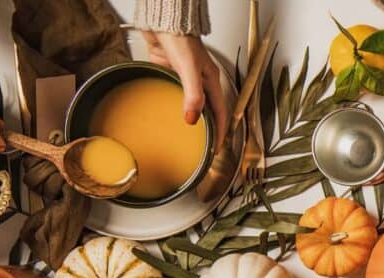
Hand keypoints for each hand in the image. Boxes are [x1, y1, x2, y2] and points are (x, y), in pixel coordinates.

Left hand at [142, 31, 227, 148]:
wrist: (163, 21)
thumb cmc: (180, 37)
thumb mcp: (189, 68)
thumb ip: (193, 94)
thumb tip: (192, 119)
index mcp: (211, 80)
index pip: (220, 112)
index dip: (221, 132)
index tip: (217, 149)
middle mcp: (200, 82)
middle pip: (207, 112)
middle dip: (207, 131)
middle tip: (203, 149)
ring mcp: (185, 79)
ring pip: (191, 106)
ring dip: (190, 121)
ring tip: (186, 139)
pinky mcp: (170, 75)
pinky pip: (175, 96)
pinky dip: (174, 108)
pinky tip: (168, 116)